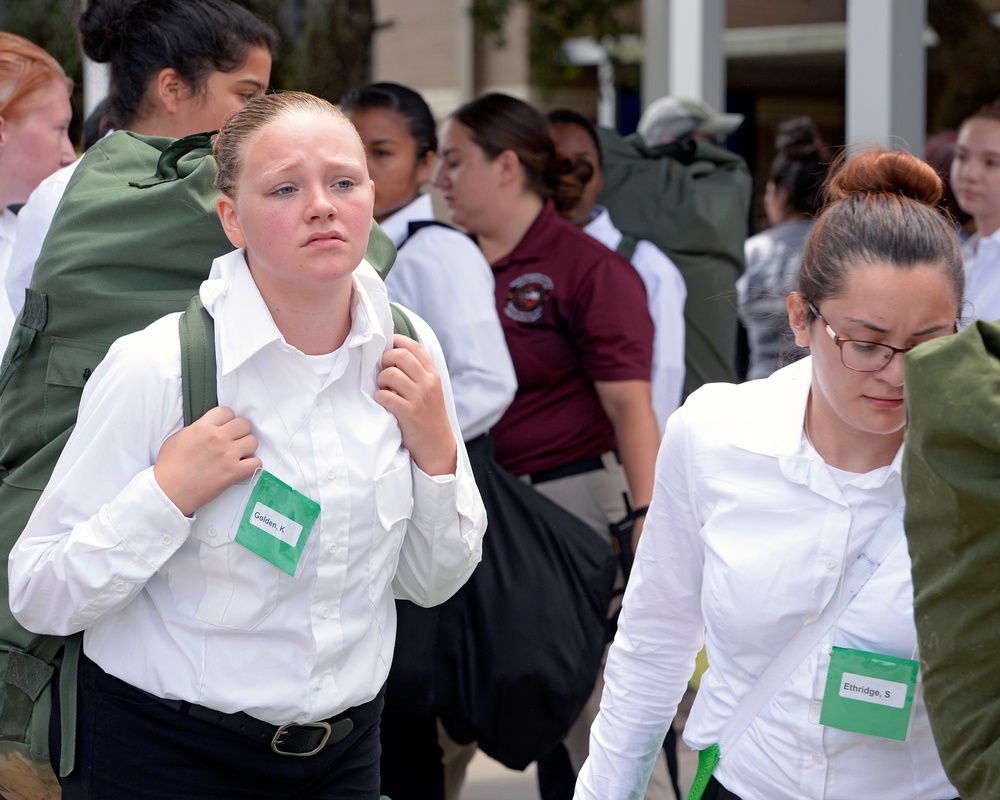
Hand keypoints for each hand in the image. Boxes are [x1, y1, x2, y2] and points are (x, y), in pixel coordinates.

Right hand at [153, 406, 260, 516]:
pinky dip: (252, 465)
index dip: (227, 419)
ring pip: (253, 441)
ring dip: (247, 448)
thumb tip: (210, 427)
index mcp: (203, 427)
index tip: (225, 427)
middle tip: (233, 441)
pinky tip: (243, 467)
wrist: (168, 491)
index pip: (227, 411)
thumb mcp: (179, 437)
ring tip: (238, 454)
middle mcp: (218, 438)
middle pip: (244, 424)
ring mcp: (227, 455)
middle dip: (240, 432)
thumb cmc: (169, 466)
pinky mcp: (234, 472)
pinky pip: (256, 462)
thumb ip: (198, 428)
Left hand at [375, 335, 456, 475]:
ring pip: (391, 374)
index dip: (398, 341)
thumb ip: (418, 373)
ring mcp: (419, 398)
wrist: (437, 445)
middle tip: (382, 370)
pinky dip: (379, 397)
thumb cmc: (429, 415)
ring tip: (382, 388)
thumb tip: (393, 354)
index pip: (415, 347)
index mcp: (433, 375)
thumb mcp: (430, 390)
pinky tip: (382, 402)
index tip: (387, 344)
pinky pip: (385, 396)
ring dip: (380, 379)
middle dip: (385, 358)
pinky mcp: (408, 413)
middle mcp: (428, 383)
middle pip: (401, 355)